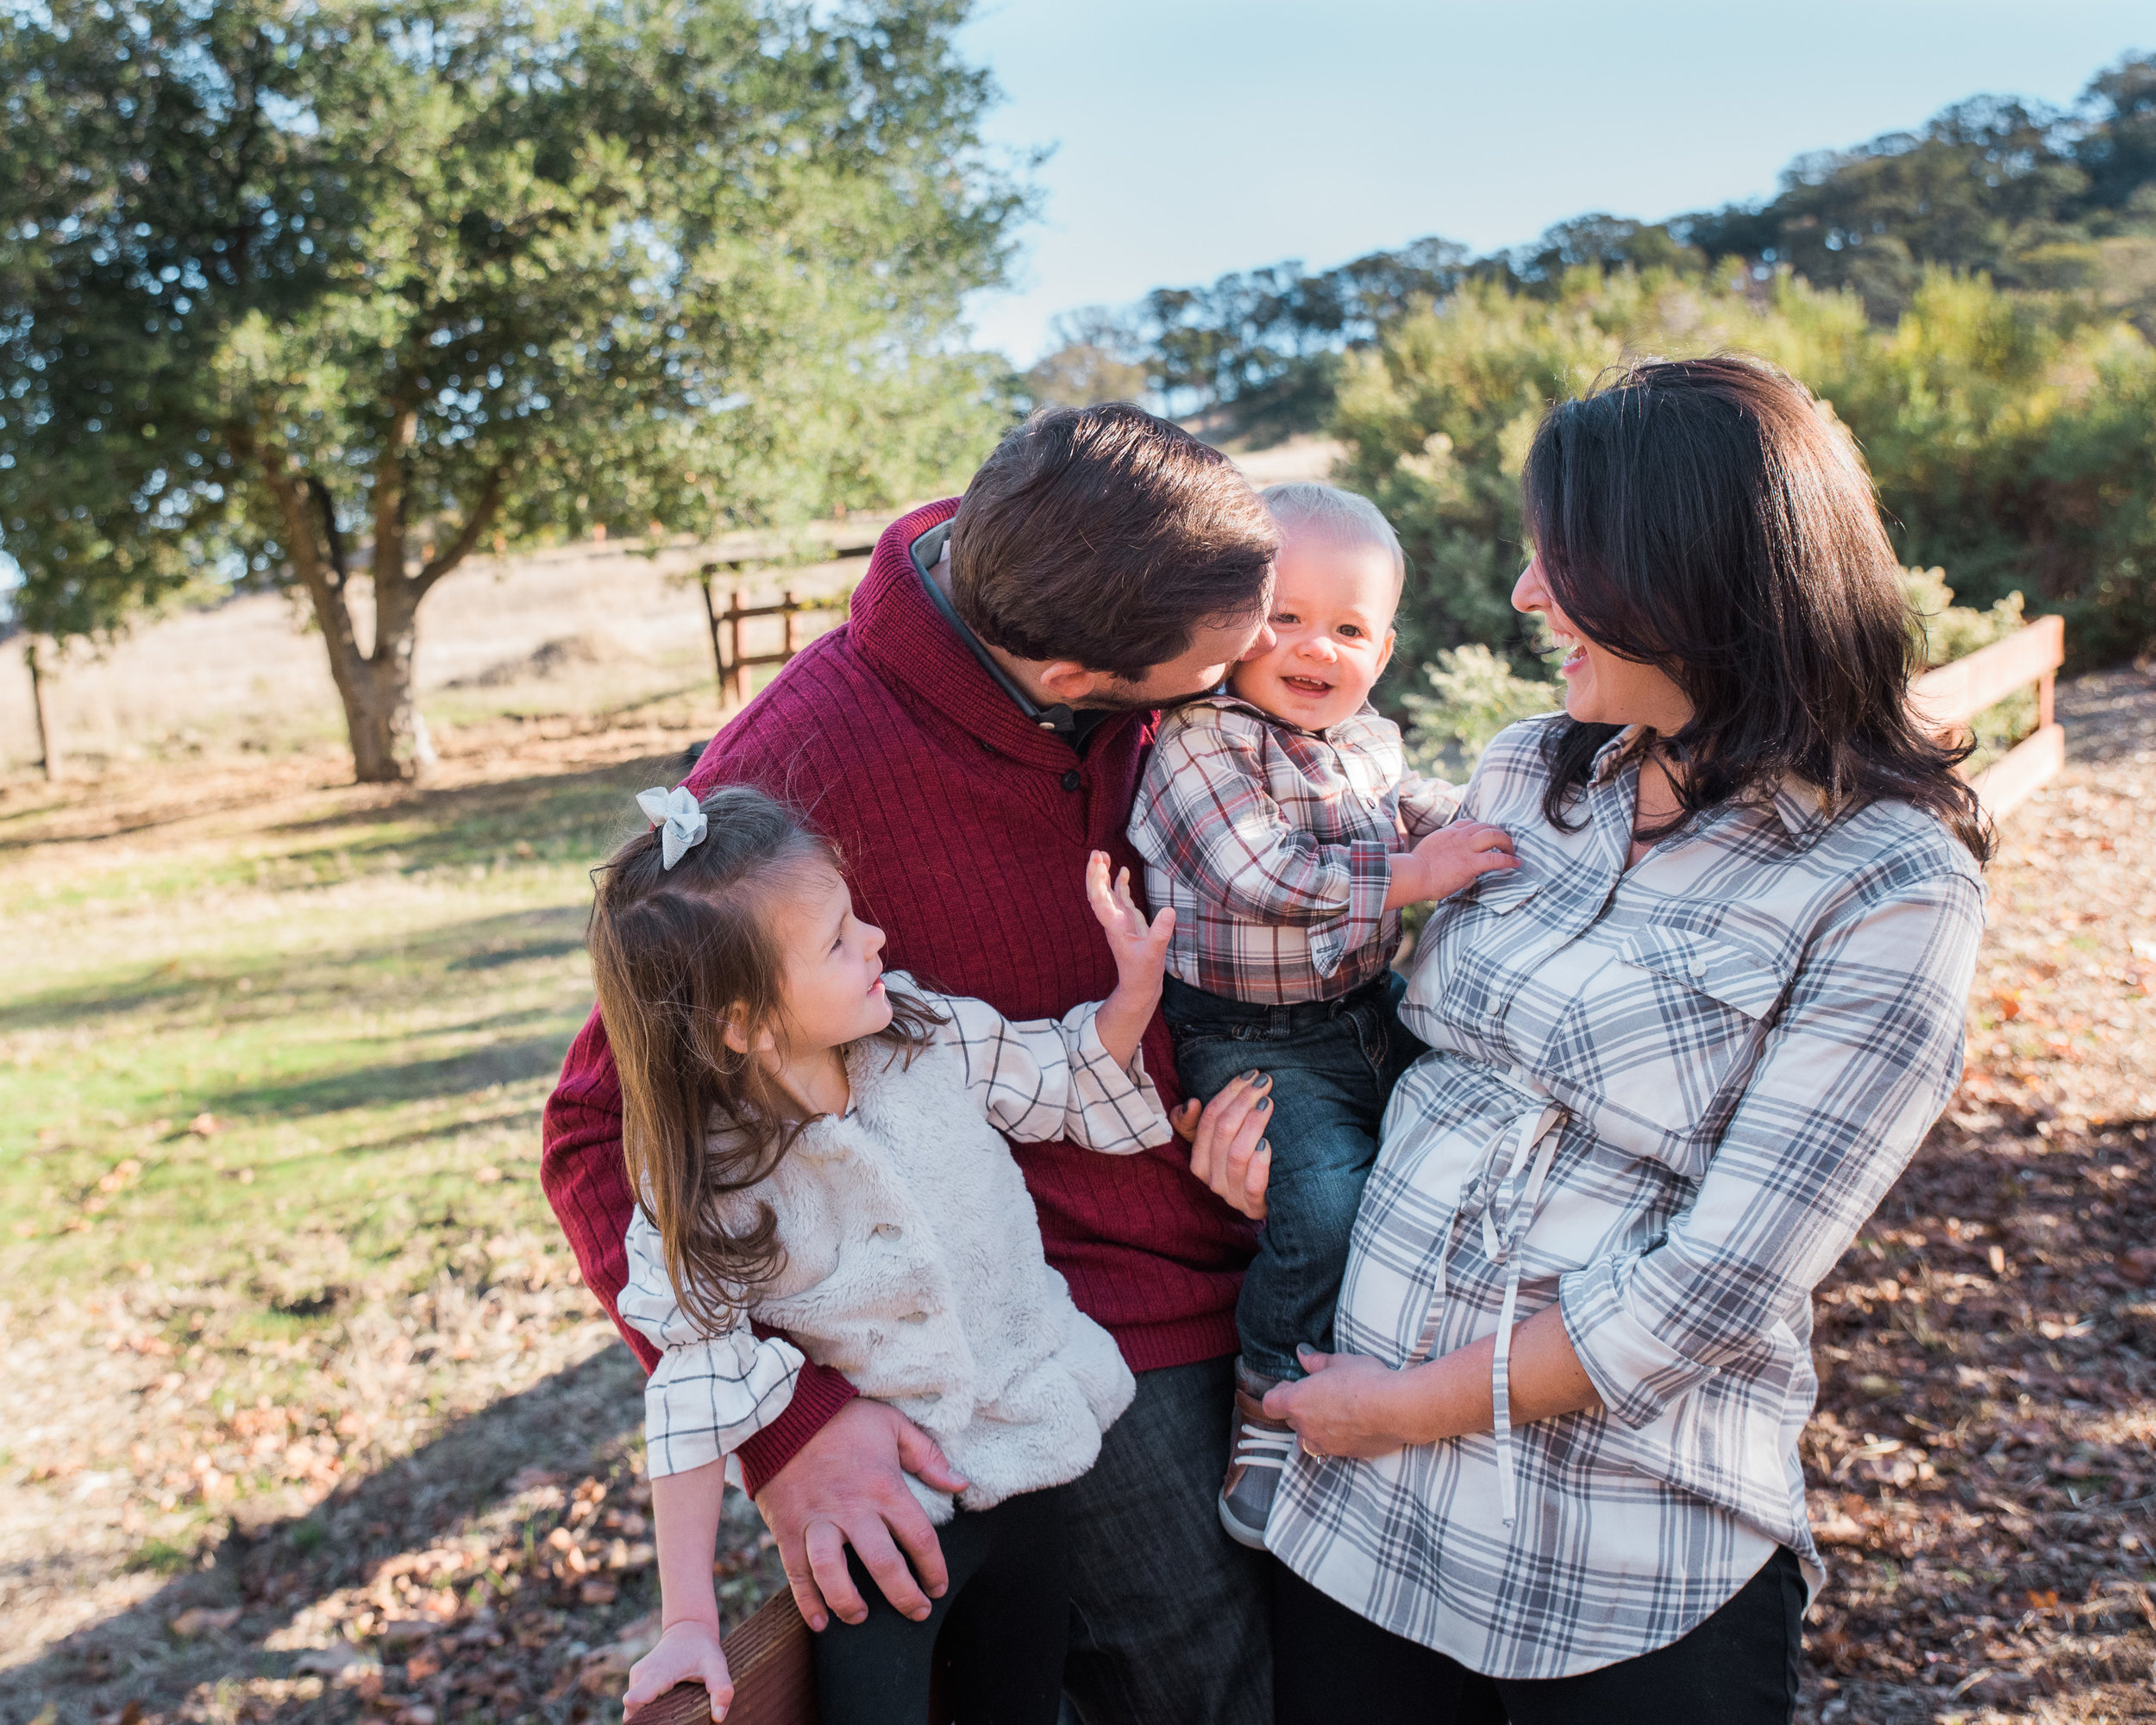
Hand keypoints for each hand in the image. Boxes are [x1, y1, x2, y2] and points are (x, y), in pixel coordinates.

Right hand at [624, 1620, 732, 1720]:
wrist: (689, 1628)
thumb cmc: (703, 1649)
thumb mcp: (716, 1666)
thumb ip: (720, 1688)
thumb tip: (719, 1717)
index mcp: (656, 1674)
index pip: (633, 1701)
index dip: (642, 1718)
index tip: (660, 1722)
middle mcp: (641, 1675)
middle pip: (632, 1710)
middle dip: (647, 1720)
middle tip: (671, 1720)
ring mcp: (636, 1676)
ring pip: (633, 1707)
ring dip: (648, 1714)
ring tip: (670, 1711)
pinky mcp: (636, 1678)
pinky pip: (636, 1700)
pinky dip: (647, 1707)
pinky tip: (665, 1705)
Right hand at [753, 1398, 968, 1630]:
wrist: (784, 1409)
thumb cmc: (843, 1418)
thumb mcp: (893, 1425)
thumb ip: (928, 1456)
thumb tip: (960, 1484)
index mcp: (884, 1488)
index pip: (920, 1539)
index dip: (934, 1568)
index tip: (939, 1586)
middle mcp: (853, 1510)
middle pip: (884, 1565)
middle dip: (905, 1596)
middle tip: (917, 1612)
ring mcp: (817, 1522)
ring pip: (833, 1575)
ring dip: (849, 1603)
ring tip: (861, 1617)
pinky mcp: (787, 1528)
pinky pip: (796, 1574)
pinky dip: (807, 1602)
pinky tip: (821, 1622)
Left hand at [1086, 851, 1174, 1071]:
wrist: (1140, 988)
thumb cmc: (1144, 974)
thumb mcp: (1154, 954)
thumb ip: (1161, 933)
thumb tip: (1169, 910)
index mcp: (1115, 927)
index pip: (1100, 901)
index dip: (1097, 882)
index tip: (1098, 865)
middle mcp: (1114, 921)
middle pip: (1098, 893)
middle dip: (1095, 873)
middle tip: (1096, 853)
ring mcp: (1121, 921)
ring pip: (1107, 893)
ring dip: (1103, 875)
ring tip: (1101, 854)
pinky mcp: (1129, 923)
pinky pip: (1121, 899)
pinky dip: (1119, 884)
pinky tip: (1122, 870)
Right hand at [1173, 1070, 1273, 1218]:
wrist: (1277, 1200)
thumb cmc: (1249, 1165)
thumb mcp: (1221, 1143)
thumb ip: (1198, 1124)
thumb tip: (1192, 1103)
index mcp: (1200, 1161)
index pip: (1207, 1120)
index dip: (1228, 1093)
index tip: (1250, 1074)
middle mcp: (1212, 1179)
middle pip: (1222, 1132)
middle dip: (1243, 1100)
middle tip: (1264, 1082)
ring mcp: (1233, 1195)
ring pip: (1237, 1154)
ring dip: (1253, 1124)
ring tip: (1268, 1103)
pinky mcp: (1254, 1207)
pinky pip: (1252, 1185)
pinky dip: (1259, 1163)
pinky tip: (1268, 1144)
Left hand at [1261, 1346, 1420, 1459]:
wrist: (1396, 1409)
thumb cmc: (1366, 1380)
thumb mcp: (1340, 1361)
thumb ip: (1316, 1361)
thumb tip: (1302, 1354)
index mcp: (1298, 1401)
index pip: (1270, 1403)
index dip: (1279, 1393)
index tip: (1292, 1385)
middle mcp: (1306, 1427)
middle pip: (1290, 1420)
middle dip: (1300, 1408)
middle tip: (1318, 1393)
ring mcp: (1325, 1444)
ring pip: (1308, 1438)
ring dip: (1314, 1427)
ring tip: (1333, 1412)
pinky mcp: (1345, 1454)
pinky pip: (1330, 1447)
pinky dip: (1335, 1437)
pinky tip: (1352, 1424)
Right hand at [1390, 821, 1516, 906]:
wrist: (1413, 875)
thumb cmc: (1416, 870)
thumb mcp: (1430, 850)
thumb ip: (1441, 849)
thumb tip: (1445, 859)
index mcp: (1448, 832)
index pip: (1470, 823)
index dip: (1482, 829)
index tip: (1486, 838)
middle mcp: (1459, 835)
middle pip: (1486, 826)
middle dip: (1499, 833)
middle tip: (1505, 844)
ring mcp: (1466, 848)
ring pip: (1494, 835)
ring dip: (1506, 842)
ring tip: (1512, 852)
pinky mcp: (1471, 863)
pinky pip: (1497, 858)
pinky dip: (1509, 859)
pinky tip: (1515, 863)